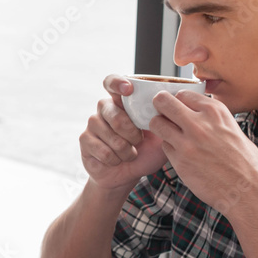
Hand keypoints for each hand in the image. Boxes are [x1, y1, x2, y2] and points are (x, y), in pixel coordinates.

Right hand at [79, 75, 168, 190]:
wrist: (127, 175)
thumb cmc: (145, 152)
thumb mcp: (161, 136)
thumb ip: (164, 120)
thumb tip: (172, 104)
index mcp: (122, 101)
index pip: (112, 82)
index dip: (117, 83)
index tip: (128, 89)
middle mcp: (105, 108)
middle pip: (115, 115)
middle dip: (132, 134)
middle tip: (138, 142)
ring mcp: (93, 123)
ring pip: (110, 136)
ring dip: (126, 150)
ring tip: (129, 153)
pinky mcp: (85, 140)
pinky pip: (103, 151)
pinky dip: (115, 160)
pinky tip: (116, 160)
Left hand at [149, 90, 257, 214]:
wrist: (247, 192)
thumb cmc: (245, 162)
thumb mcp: (234, 129)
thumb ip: (213, 119)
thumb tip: (197, 112)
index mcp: (215, 111)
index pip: (183, 93)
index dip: (178, 100)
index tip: (178, 107)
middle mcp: (199, 123)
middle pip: (163, 102)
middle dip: (160, 105)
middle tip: (161, 113)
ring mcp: (186, 142)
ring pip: (157, 124)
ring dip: (159, 127)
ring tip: (168, 133)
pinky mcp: (179, 161)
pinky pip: (165, 146)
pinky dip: (169, 147)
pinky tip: (181, 153)